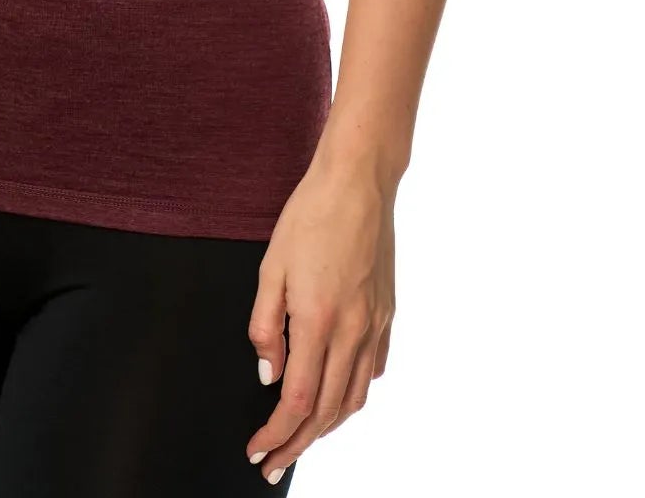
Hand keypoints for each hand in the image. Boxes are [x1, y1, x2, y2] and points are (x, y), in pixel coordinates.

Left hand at [244, 161, 395, 482]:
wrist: (358, 183)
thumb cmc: (309, 216)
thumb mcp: (270, 267)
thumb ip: (265, 326)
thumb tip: (269, 374)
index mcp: (319, 321)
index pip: (298, 401)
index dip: (276, 435)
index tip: (257, 451)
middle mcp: (353, 331)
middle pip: (328, 411)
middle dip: (298, 444)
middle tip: (273, 462)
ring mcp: (375, 323)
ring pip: (355, 397)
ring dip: (328, 427)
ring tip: (302, 437)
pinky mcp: (387, 312)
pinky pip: (372, 369)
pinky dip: (354, 394)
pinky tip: (339, 394)